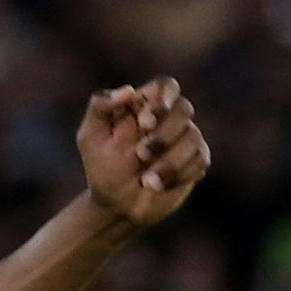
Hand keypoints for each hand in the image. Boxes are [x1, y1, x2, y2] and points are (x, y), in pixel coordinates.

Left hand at [79, 77, 208, 229]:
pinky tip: (158, 186)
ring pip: (192, 136)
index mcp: (146, 105)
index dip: (163, 98)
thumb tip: (129, 90)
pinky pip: (200, 159)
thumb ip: (99, 106)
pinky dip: (179, 173)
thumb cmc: (102, 167)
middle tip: (140, 154)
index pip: (166, 86)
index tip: (144, 122)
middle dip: (163, 134)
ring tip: (146, 181)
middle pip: (183, 108)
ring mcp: (185, 138)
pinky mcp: (195, 161)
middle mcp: (169, 117)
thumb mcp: (90, 136)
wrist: (114, 205)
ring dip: (169, 161)